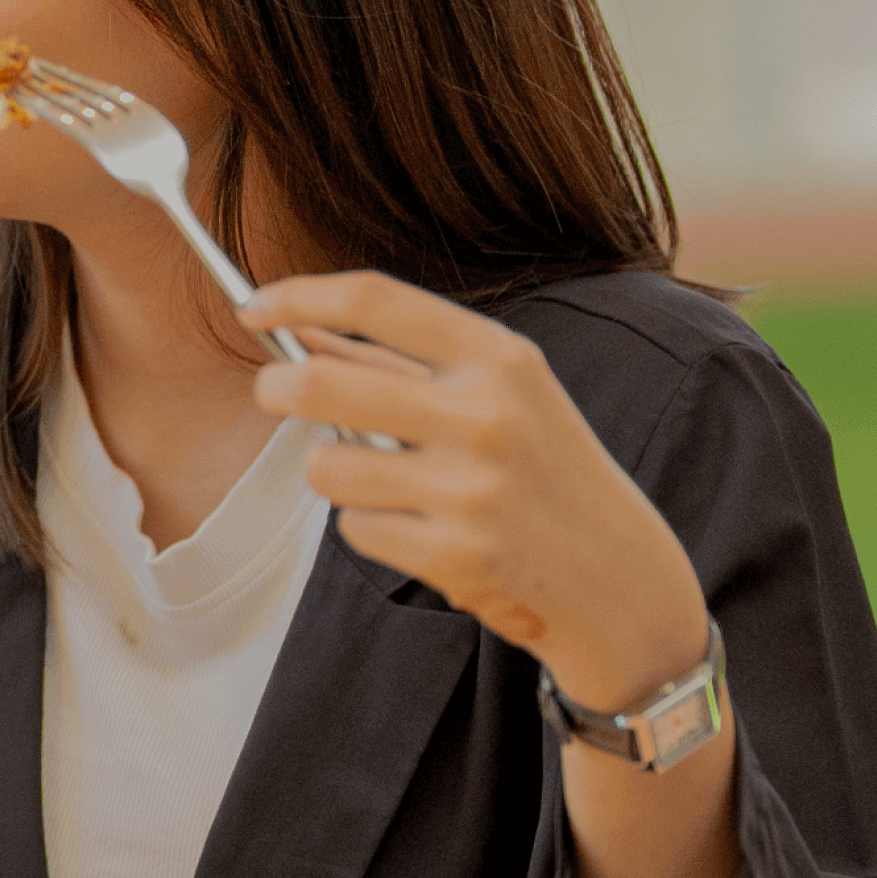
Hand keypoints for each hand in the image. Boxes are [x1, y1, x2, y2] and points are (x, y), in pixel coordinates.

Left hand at [238, 271, 710, 712]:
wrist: (622, 581)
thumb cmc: (545, 476)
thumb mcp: (499, 397)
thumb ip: (400, 362)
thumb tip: (302, 329)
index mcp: (500, 358)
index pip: (375, 301)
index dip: (298, 295)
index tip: (254, 306)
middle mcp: (486, 414)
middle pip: (320, 382)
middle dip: (276, 388)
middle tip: (274, 392)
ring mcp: (470, 488)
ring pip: (325, 465)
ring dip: (340, 475)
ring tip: (397, 488)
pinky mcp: (454, 554)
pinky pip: (353, 528)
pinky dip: (374, 531)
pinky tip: (428, 534)